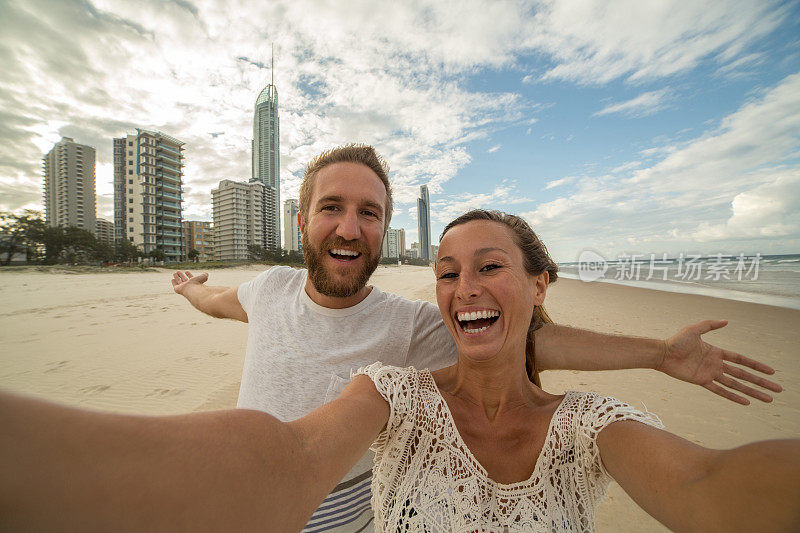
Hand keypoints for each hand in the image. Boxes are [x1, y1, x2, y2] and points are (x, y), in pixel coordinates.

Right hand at [171, 270, 208, 294]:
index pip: (190, 278)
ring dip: (177, 277)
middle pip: (184, 280)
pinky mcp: (178, 289)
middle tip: (178, 271)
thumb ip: (205, 275)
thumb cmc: (198, 284)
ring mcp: (183, 287)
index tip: (186, 271)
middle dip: (181, 275)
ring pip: (179, 281)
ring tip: (175, 273)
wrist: (193, 290)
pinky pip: (175, 285)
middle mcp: (188, 286)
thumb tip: (206, 274)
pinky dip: (174, 282)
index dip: (189, 275)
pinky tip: (172, 279)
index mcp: (194, 283)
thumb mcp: (203, 277)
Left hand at [657, 320, 781, 404]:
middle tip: (777, 389)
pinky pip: (720, 391)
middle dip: (760, 382)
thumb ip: (710, 325)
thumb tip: (727, 321)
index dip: (756, 365)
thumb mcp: (694, 329)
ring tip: (767, 399)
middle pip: (743, 375)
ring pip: (736, 385)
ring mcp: (710, 374)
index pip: (741, 360)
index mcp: (716, 352)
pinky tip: (746, 402)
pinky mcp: (702, 381)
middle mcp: (716, 364)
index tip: (771, 371)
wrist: (662, 353)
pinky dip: (733, 397)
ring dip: (751, 392)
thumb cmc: (676, 341)